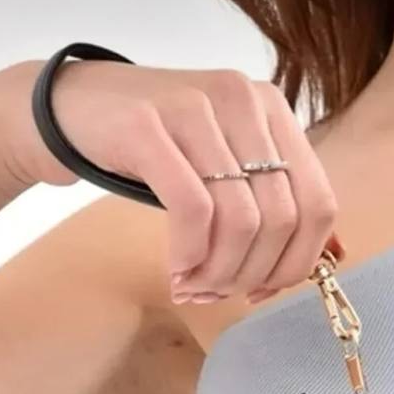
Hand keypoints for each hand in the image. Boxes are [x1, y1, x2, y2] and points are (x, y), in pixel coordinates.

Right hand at [0, 57, 338, 304]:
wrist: (67, 111)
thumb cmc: (154, 149)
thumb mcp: (223, 166)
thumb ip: (270, 201)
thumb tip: (326, 258)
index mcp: (272, 108)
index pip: (319, 202)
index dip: (298, 261)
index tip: (264, 290)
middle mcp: (243, 99)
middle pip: (282, 218)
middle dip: (253, 273)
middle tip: (219, 293)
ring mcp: (197, 107)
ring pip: (242, 219)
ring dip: (220, 270)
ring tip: (195, 286)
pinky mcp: (149, 125)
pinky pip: (194, 209)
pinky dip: (191, 253)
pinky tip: (178, 268)